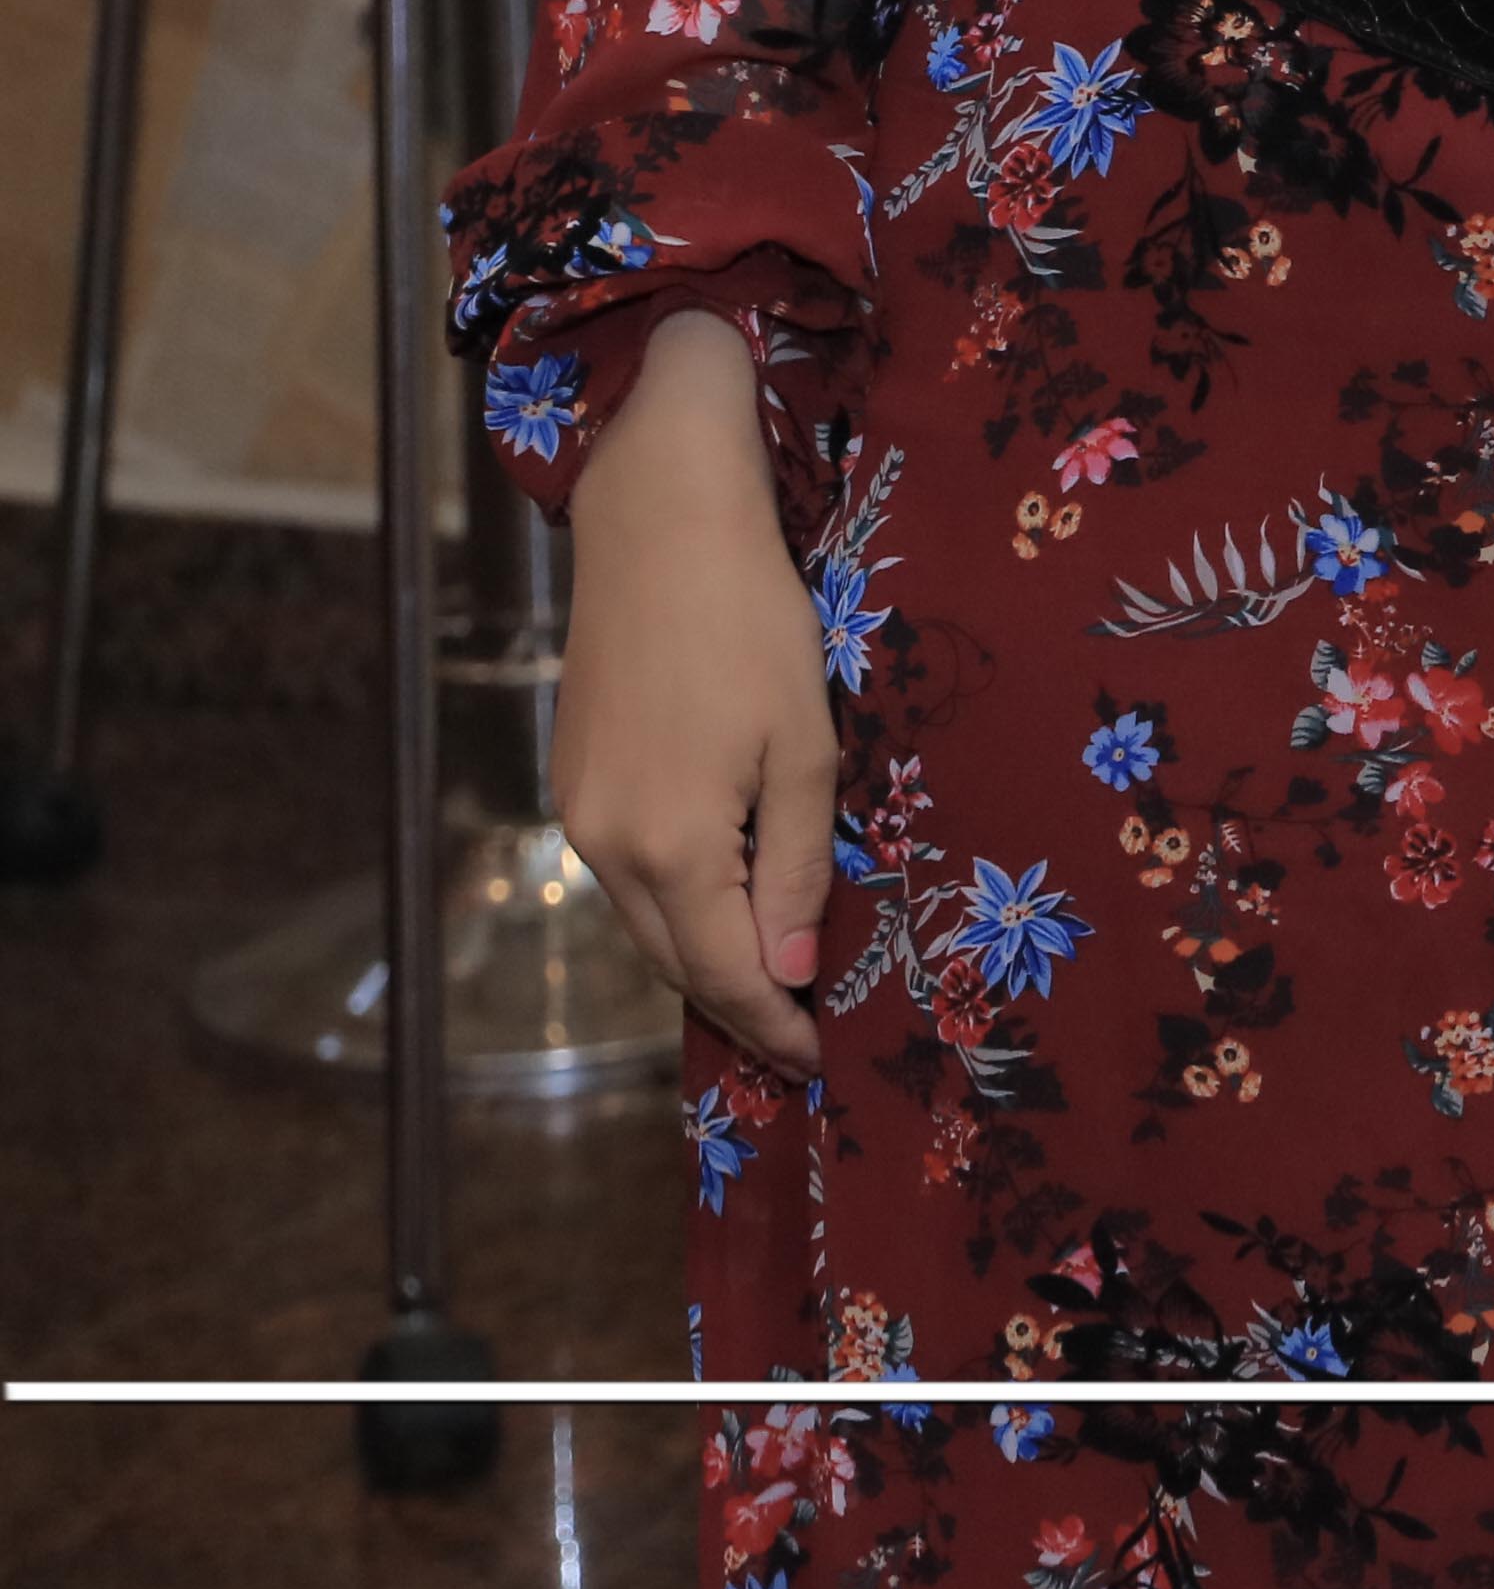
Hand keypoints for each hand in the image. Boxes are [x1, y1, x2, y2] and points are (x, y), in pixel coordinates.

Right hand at [553, 311, 839, 1078]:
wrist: (658, 524)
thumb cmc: (751, 625)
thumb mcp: (802, 747)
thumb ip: (794, 865)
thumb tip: (792, 971)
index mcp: (669, 847)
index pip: (728, 974)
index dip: (778, 1025)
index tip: (822, 1063)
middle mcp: (606, 847)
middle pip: (677, 961)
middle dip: (742, 1007)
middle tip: (804, 1043)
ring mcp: (580, 816)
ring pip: (647, 924)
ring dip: (705, 961)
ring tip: (775, 989)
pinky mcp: (575, 782)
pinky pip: (628, 878)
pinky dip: (675, 909)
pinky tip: (721, 908)